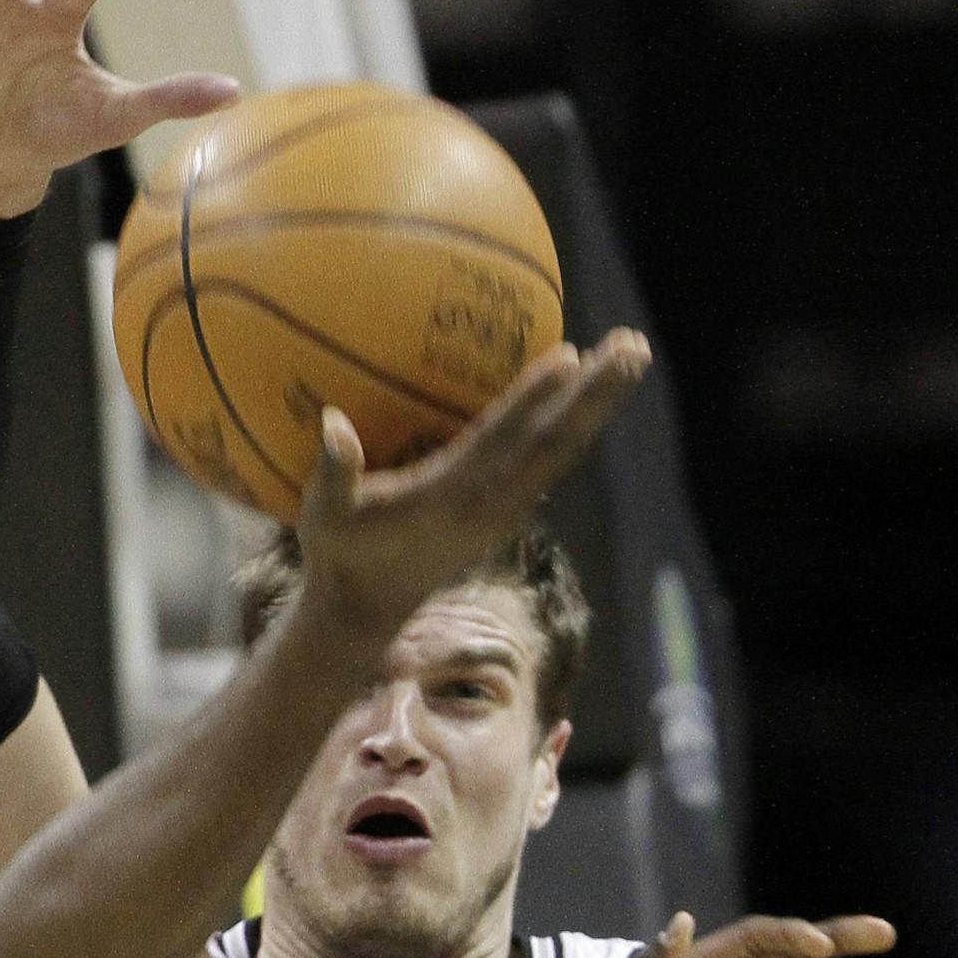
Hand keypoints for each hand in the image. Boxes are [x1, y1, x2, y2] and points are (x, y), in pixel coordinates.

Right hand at [296, 331, 650, 649]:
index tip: (568, 357)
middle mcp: (488, 504)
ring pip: (562, 451)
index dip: (532, 399)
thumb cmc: (339, 555)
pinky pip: (551, 461)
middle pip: (554, 443)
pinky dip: (575, 425)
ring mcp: (503, 510)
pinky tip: (591, 397)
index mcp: (447, 498)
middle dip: (596, 395)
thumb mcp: (324, 518)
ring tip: (631, 355)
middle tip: (633, 346)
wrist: (367, 611)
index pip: (499, 442)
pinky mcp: (506, 513)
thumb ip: (331, 473)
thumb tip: (332, 421)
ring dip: (599, 405)